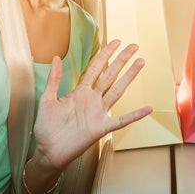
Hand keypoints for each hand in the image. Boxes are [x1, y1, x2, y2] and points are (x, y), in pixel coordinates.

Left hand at [32, 39, 151, 170]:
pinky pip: (121, 120)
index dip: (105, 54)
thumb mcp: (48, 99)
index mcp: (80, 91)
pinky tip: (147, 109)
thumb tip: (55, 57)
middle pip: (110, 75)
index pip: (96, 68)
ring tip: (140, 63)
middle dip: (122, 60)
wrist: (47, 151)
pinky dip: (135, 115)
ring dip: (129, 77)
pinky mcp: (101, 128)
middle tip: (134, 46)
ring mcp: (99, 113)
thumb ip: (54, 79)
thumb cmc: (47, 127)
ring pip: (117, 90)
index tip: (116, 42)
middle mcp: (92, 99)